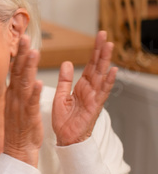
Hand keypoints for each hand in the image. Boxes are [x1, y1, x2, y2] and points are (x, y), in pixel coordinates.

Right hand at [3, 34, 42, 166]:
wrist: (18, 149)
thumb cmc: (20, 127)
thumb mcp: (17, 104)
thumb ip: (18, 89)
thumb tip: (19, 74)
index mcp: (14, 93)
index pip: (16, 69)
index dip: (20, 54)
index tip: (24, 38)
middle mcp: (15, 97)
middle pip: (18, 72)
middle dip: (22, 54)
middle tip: (26, 38)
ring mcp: (20, 106)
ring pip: (24, 84)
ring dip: (29, 68)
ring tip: (34, 53)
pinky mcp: (27, 117)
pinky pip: (30, 103)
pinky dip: (33, 93)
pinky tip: (38, 83)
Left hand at [52, 30, 116, 145]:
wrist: (66, 138)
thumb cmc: (64, 120)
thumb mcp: (61, 96)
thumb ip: (65, 80)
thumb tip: (67, 63)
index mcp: (81, 86)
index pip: (90, 65)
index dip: (94, 51)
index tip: (98, 37)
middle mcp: (90, 90)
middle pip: (97, 66)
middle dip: (101, 51)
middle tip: (104, 35)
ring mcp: (94, 97)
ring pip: (102, 75)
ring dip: (106, 61)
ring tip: (109, 46)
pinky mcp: (95, 106)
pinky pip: (102, 92)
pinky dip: (108, 81)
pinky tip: (113, 71)